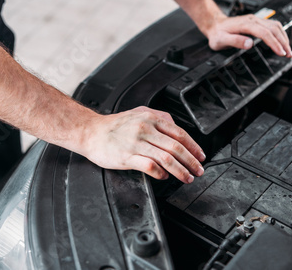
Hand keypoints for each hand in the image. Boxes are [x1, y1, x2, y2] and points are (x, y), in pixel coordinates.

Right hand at [84, 106, 205, 182]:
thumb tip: (175, 126)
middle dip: (191, 161)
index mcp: (150, 118)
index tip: (200, 156)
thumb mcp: (138, 113)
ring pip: (166, 158)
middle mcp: (144, 129)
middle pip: (176, 147)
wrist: (90, 131)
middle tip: (198, 170)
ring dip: (180, 170)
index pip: (179, 133)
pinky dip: (160, 173)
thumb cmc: (114, 125)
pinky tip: (164, 177)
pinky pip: (149, 166)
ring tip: (187, 177)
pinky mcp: (127, 157)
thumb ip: (158, 117)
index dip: (193, 147)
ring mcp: (136, 143)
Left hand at [206, 14, 291, 56]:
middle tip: (288, 54)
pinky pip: (273, 25)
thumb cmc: (217, 33)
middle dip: (283, 42)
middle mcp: (252, 20)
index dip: (274, 43)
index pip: (264, 33)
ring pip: (275, 26)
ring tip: (288, 50)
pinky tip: (282, 41)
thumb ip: (235, 41)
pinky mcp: (257, 21)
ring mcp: (255, 20)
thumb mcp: (221, 40)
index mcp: (245, 24)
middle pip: (273, 29)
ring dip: (283, 38)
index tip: (280, 52)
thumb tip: (249, 43)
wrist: (215, 24)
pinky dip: (280, 33)